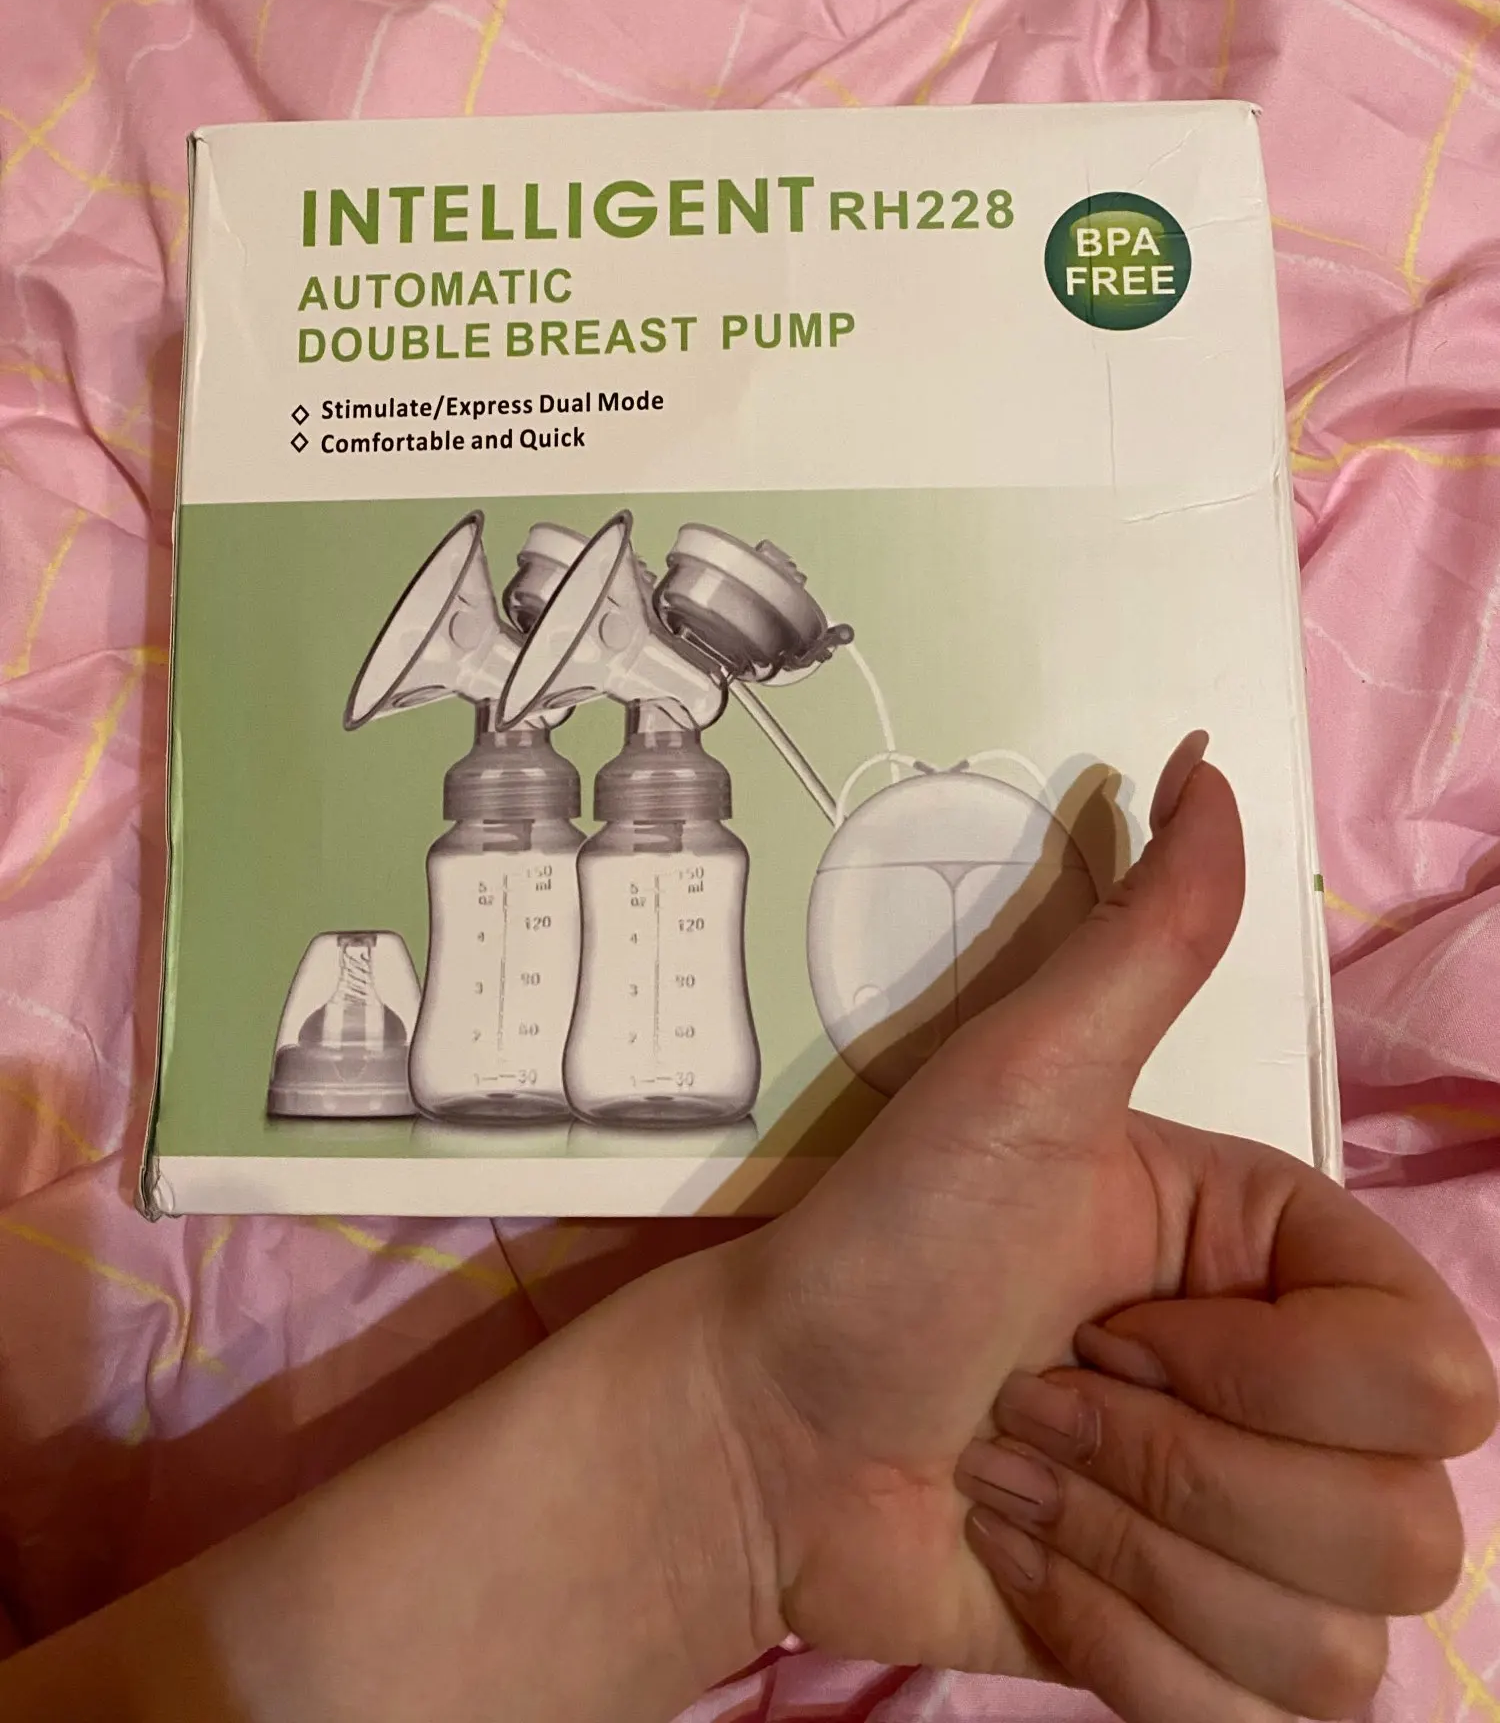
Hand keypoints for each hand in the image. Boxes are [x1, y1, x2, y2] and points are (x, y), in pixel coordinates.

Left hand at [706, 738, 1496, 1719]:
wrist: (770, 1428)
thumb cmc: (885, 1244)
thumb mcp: (1020, 1078)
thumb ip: (1147, 936)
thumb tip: (1204, 760)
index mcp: (1284, 1268)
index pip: (1435, 1380)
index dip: (1266, 1376)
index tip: (1112, 1321)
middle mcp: (1294, 1402)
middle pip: (1402, 1523)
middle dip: (1176, 1470)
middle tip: (1043, 1397)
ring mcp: (1252, 1538)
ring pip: (1340, 1634)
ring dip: (1137, 1556)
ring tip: (1024, 1471)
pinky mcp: (1198, 1651)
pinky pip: (1264, 1716)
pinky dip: (1126, 1650)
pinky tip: (1031, 1564)